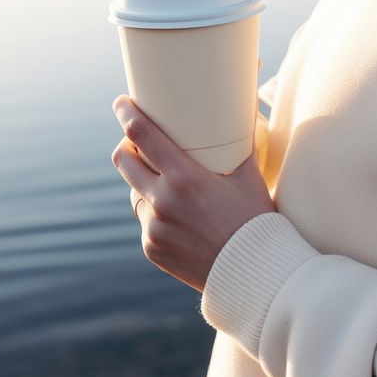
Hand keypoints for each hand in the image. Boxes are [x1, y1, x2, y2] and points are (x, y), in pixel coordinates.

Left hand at [111, 95, 276, 292]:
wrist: (251, 274)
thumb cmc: (255, 221)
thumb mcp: (249, 177)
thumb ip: (241, 146)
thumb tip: (245, 114)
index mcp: (184, 178)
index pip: (142, 136)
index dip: (127, 114)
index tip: (121, 103)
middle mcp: (163, 201)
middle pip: (124, 161)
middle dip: (126, 146)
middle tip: (137, 140)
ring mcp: (154, 228)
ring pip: (134, 192)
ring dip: (142, 182)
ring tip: (161, 179)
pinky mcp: (151, 249)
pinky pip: (144, 221)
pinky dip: (154, 212)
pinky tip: (172, 213)